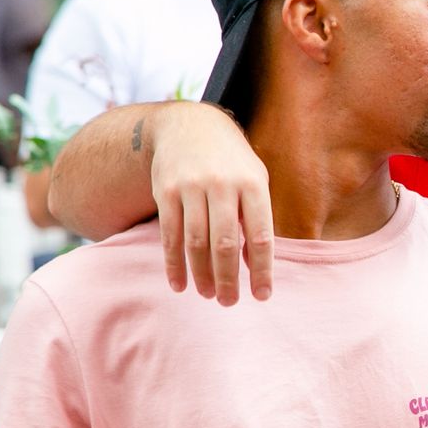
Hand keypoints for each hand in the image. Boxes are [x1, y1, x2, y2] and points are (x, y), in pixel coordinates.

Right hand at [145, 102, 274, 304]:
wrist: (189, 125)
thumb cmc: (231, 162)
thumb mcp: (255, 179)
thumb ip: (256, 218)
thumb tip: (251, 264)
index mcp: (253, 184)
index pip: (260, 236)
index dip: (261, 270)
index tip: (262, 295)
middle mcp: (223, 185)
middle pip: (225, 243)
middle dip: (228, 279)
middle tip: (229, 302)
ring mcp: (191, 187)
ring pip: (195, 242)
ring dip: (201, 275)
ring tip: (208, 295)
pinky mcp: (165, 191)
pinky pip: (169, 236)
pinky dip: (173, 264)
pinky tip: (179, 283)